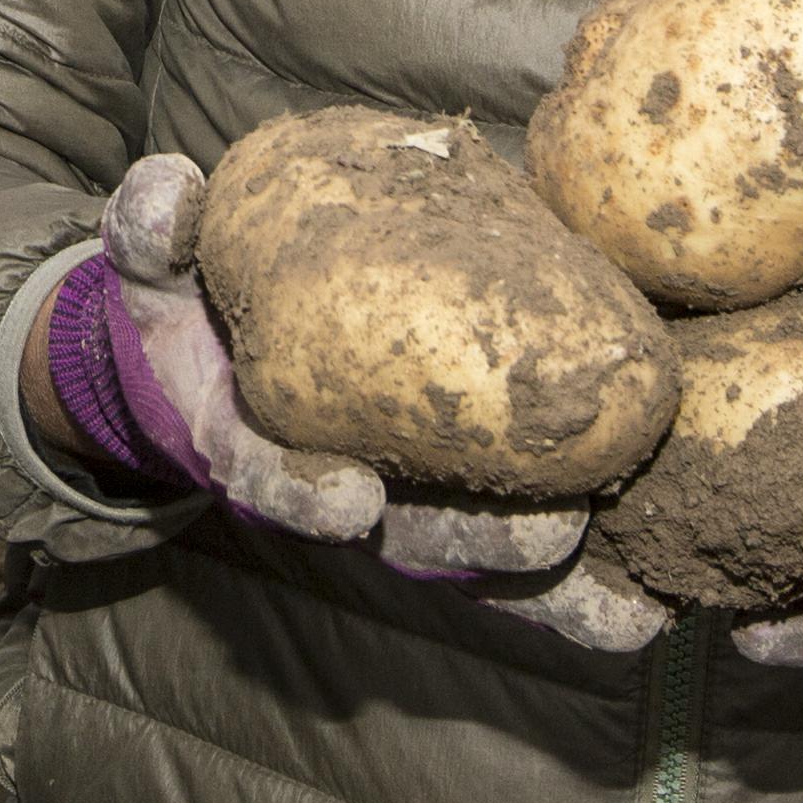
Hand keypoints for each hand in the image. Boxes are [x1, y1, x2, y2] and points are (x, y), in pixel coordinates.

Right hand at [39, 159, 587, 575]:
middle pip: (415, 534)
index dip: (309, 495)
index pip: (279, 481)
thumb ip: (153, 230)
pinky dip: (586, 597)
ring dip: (558, 579)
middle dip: (480, 540)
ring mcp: (418, 498)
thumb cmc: (204, 301)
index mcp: (262, 443)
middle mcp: (348, 487)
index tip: (346, 499)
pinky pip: (532, 550)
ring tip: (628, 593)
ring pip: (487, 551)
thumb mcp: (162, 262)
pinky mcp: (478, 491)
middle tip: (544, 534)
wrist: (235, 337)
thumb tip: (160, 187)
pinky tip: (648, 616)